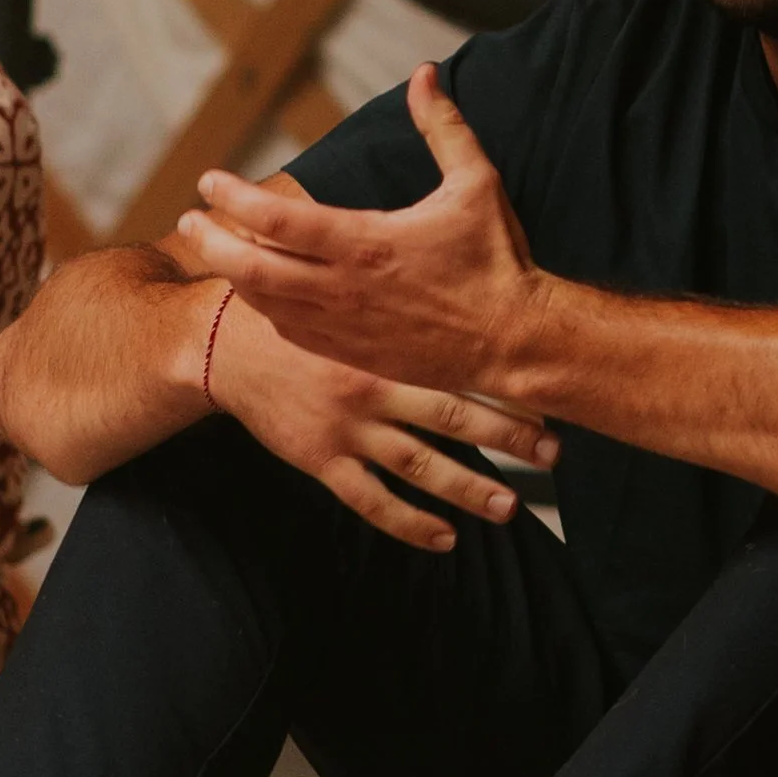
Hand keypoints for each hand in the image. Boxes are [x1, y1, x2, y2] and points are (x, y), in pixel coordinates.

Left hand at [181, 68, 547, 403]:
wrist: (515, 341)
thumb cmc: (496, 259)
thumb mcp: (476, 183)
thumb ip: (444, 126)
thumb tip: (424, 73)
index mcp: (366, 243)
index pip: (277, 220)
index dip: (233, 198)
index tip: (207, 180)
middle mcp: (344, 289)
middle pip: (251, 268)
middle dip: (210, 240)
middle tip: (188, 219)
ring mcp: (344, 327)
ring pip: (264, 303)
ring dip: (231, 274)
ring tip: (214, 248)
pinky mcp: (352, 354)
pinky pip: (290, 332)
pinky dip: (264, 308)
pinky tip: (257, 291)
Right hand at [205, 289, 556, 555]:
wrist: (224, 343)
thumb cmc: (294, 304)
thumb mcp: (342, 278)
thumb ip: (393, 278)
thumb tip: (443, 238)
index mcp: (383, 341)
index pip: (458, 363)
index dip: (504, 378)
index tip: (549, 391)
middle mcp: (371, 387)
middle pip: (452, 417)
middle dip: (507, 436)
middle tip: (553, 452)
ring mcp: (346, 429)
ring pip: (418, 466)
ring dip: (467, 488)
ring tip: (510, 506)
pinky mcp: (321, 459)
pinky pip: (371, 500)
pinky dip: (410, 523)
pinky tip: (445, 539)